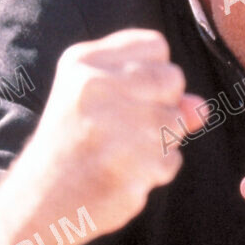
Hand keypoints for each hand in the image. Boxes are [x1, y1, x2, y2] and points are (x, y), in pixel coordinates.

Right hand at [22, 29, 205, 240]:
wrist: (42, 199)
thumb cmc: (77, 145)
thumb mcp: (104, 104)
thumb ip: (157, 96)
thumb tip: (202, 109)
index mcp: (84, 62)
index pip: (156, 45)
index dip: (155, 72)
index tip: (128, 95)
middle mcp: (96, 87)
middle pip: (173, 78)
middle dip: (163, 105)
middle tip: (124, 129)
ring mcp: (112, 128)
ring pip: (176, 121)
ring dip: (160, 142)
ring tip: (122, 153)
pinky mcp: (126, 166)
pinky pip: (172, 160)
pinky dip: (156, 172)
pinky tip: (124, 175)